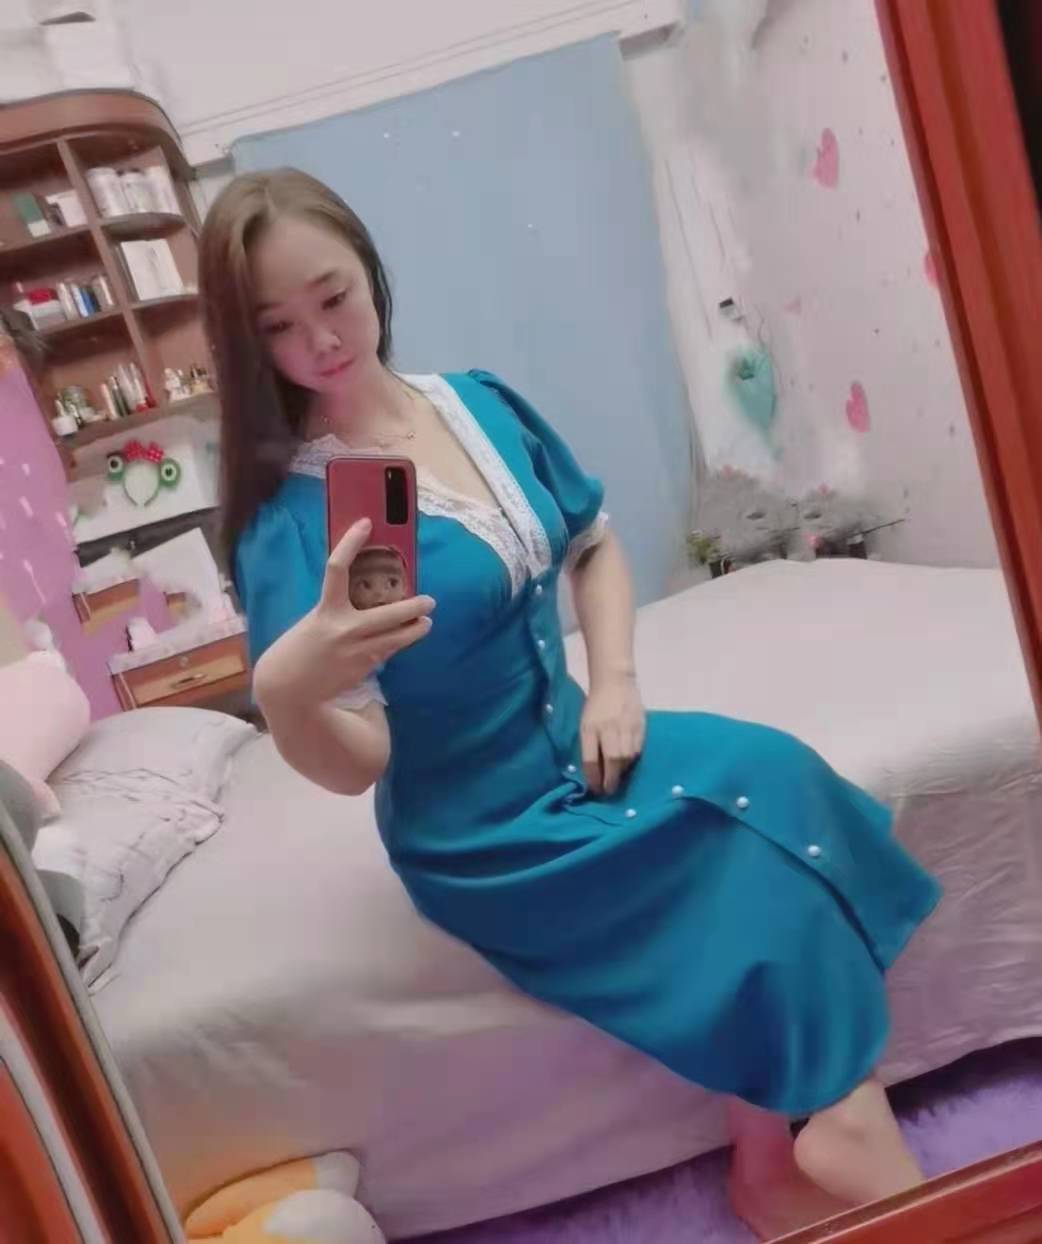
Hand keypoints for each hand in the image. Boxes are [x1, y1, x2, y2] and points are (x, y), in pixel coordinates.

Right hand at [254, 519, 433, 713]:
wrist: (287, 689)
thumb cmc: (298, 650)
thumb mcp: (312, 623)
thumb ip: (335, 610)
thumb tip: (361, 596)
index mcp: (325, 611)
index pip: (336, 568)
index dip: (350, 543)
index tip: (365, 524)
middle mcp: (343, 630)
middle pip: (388, 614)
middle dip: (413, 607)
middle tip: (429, 601)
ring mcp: (355, 652)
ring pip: (396, 638)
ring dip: (415, 630)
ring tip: (426, 623)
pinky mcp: (362, 669)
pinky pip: (386, 652)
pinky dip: (396, 645)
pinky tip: (404, 639)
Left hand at [580, 672, 645, 796]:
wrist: (615, 682)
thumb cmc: (596, 706)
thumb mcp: (586, 725)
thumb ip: (589, 747)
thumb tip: (594, 772)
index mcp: (590, 728)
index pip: (591, 760)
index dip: (593, 779)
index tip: (595, 790)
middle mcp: (609, 728)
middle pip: (612, 761)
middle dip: (610, 780)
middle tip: (608, 791)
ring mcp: (627, 727)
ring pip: (627, 758)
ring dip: (622, 772)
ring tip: (617, 778)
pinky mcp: (640, 726)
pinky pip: (637, 750)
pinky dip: (632, 760)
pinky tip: (628, 763)